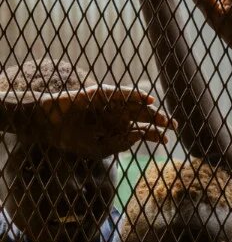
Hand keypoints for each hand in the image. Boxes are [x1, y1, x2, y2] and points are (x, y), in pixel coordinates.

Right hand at [13, 86, 173, 156]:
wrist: (47, 124)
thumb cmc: (70, 137)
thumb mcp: (97, 147)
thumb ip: (118, 144)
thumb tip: (138, 138)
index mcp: (116, 129)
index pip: (140, 130)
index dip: (154, 134)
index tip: (166, 140)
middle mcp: (116, 115)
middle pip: (142, 116)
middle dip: (158, 120)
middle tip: (173, 125)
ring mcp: (109, 104)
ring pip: (134, 104)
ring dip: (149, 109)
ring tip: (163, 116)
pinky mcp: (100, 94)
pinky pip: (120, 93)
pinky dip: (134, 95)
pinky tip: (147, 100)